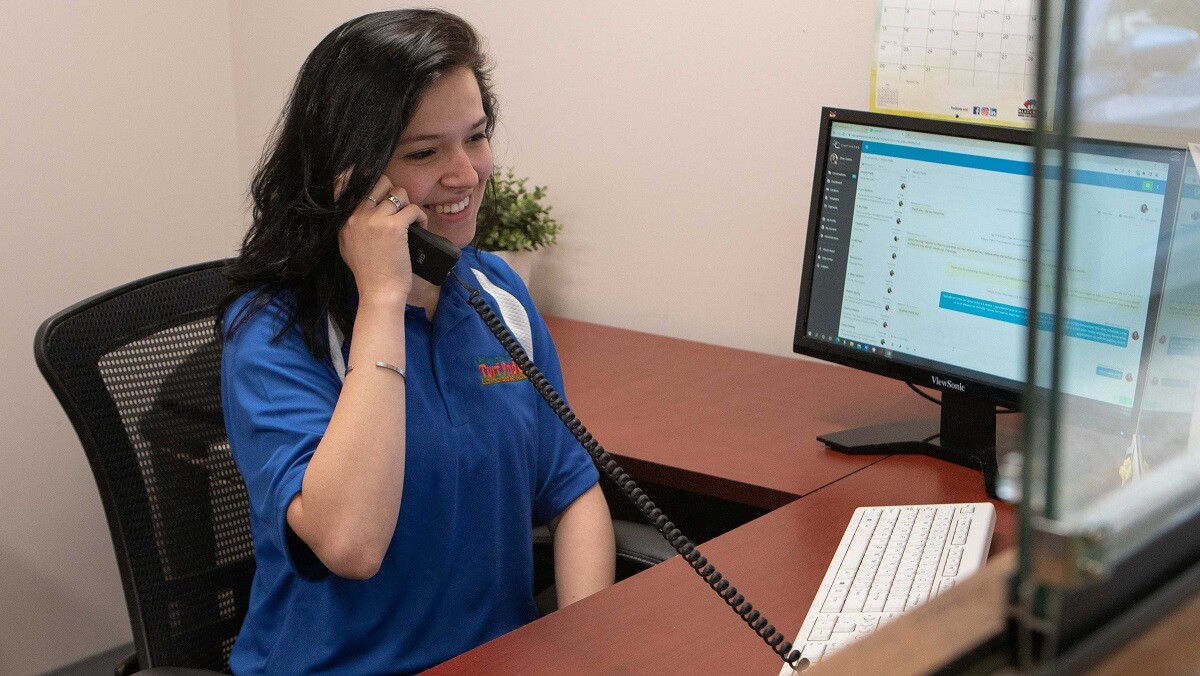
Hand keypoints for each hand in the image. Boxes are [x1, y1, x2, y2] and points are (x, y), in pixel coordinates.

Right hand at [336, 174, 427, 303]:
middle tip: (401, 211)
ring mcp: (375, 220)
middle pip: (380, 183)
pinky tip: (421, 227)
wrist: (379, 292)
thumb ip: (351, 227)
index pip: (356, 186)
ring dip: (409, 204)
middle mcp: (357, 217)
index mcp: (345, 221)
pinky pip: (413, 208)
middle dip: (394, 193)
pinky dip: (420, 216)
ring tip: (412, 220)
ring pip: (398, 193)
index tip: (386, 196)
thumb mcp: (348, 247)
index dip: (375, 187)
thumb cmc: (369, 275)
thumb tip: (363, 211)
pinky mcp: (394, 227)